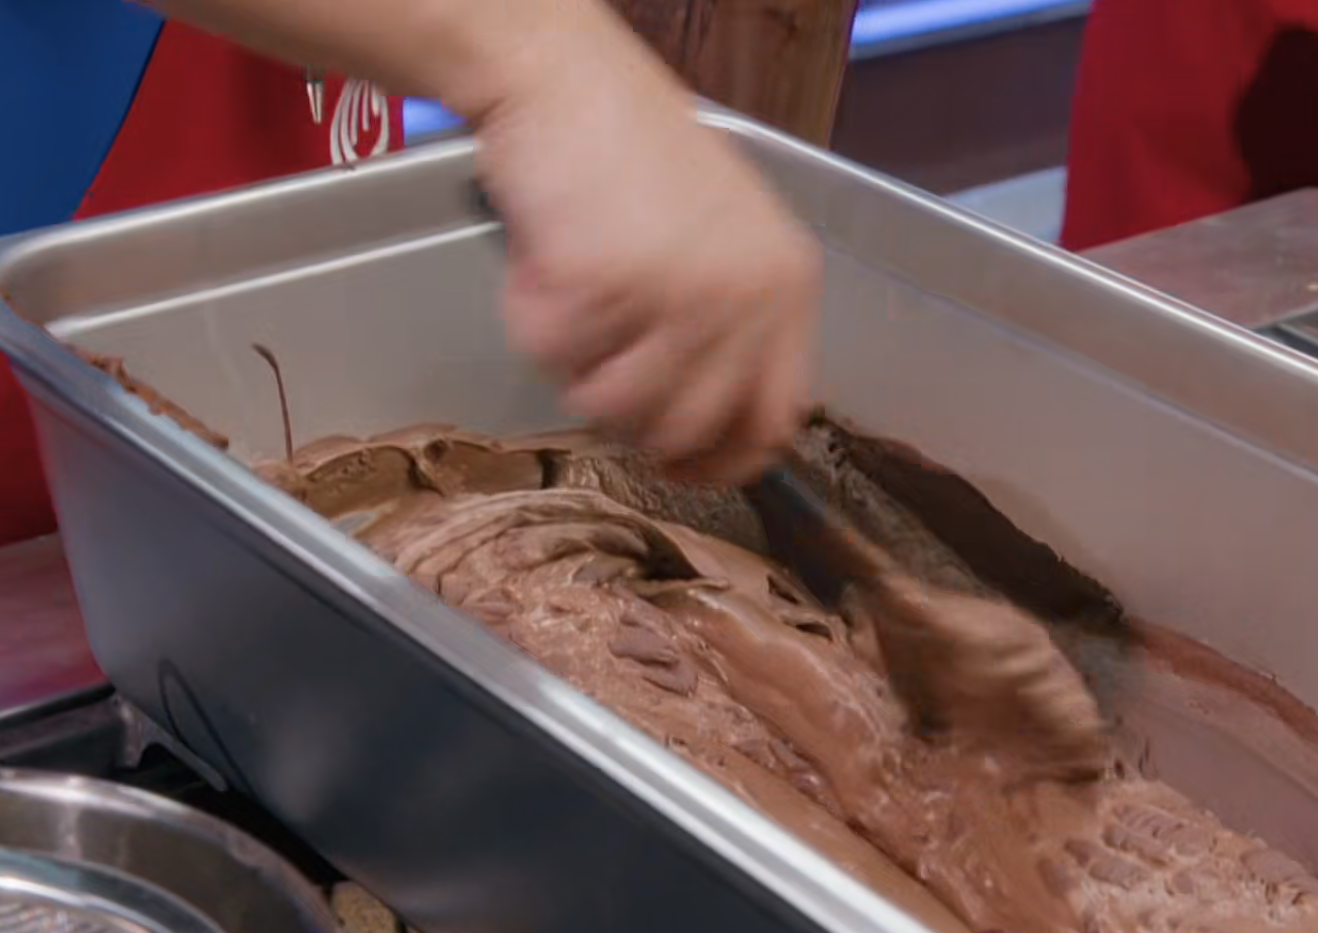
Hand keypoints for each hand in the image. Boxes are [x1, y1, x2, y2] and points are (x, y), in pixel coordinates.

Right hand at [468, 20, 819, 483]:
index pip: (774, 418)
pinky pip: (552, 358)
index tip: (683, 468)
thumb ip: (731, 325)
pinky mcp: (597, 287)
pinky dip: (532, 321)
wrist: (565, 78)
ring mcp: (672, 294)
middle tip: (599, 363)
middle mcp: (741, 297)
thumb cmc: (632, 153)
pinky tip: (545, 262)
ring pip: (613, 408)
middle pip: (686, 428)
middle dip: (630, 417)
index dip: (723, 460)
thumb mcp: (722, 238)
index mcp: (785, 286)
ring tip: (573, 293)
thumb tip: (701, 430)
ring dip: (576, 368)